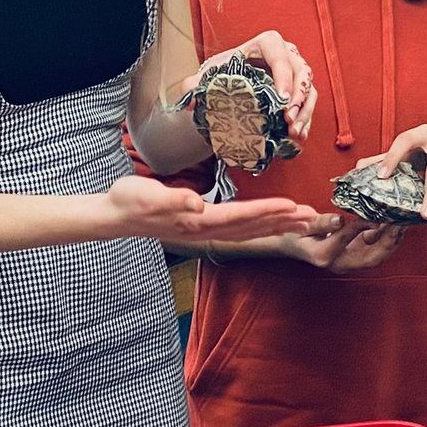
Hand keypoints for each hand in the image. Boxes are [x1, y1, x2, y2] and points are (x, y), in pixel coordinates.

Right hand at [100, 174, 317, 246]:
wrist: (115, 216)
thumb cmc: (129, 201)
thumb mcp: (145, 195)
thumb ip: (171, 200)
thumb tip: (195, 202)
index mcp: (195, 221)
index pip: (238, 216)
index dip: (265, 211)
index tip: (290, 206)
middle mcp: (204, 230)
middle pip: (251, 227)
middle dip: (282, 221)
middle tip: (312, 216)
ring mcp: (204, 232)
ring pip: (249, 230)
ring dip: (277, 225)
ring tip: (303, 221)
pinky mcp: (203, 227)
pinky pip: (240, 229)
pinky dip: (261, 225)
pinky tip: (273, 222)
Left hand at [189, 32, 316, 139]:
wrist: (232, 84)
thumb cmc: (223, 75)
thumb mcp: (207, 77)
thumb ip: (194, 84)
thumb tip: (189, 99)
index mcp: (266, 44)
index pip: (279, 56)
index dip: (284, 77)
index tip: (281, 100)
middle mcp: (287, 55)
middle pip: (302, 71)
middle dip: (299, 97)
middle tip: (288, 120)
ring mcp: (296, 73)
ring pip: (310, 89)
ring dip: (305, 112)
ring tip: (293, 132)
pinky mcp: (300, 91)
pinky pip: (310, 104)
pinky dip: (306, 121)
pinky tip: (298, 137)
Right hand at [281, 215, 406, 272]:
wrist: (290, 244)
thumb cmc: (292, 233)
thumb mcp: (302, 226)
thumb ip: (320, 223)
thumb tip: (339, 220)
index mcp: (323, 255)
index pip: (346, 240)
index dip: (361, 227)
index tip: (375, 214)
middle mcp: (339, 263)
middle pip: (370, 258)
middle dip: (389, 242)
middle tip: (400, 223)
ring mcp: (349, 261)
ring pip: (376, 256)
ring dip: (391, 240)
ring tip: (402, 222)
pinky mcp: (355, 255)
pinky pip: (375, 250)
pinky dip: (385, 237)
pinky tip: (392, 223)